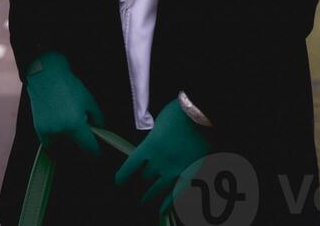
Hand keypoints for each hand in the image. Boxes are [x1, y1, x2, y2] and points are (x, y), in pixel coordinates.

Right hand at [25, 51, 104, 160]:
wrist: (46, 75)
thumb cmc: (69, 86)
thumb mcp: (90, 100)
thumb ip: (98, 119)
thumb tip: (99, 131)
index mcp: (75, 125)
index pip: (89, 148)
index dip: (96, 153)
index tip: (99, 153)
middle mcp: (60, 133)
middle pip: (75, 150)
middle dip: (82, 146)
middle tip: (86, 138)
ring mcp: (48, 133)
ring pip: (62, 149)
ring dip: (69, 146)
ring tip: (73, 132)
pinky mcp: (39, 131)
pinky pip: (51, 145)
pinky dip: (57, 142)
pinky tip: (62, 131)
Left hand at [114, 98, 213, 216]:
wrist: (201, 112)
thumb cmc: (179, 111)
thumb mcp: (159, 122)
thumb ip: (153, 138)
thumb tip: (150, 145)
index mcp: (149, 146)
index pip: (130, 166)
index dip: (123, 176)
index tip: (119, 181)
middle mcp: (159, 161)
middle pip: (145, 177)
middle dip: (142, 179)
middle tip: (140, 182)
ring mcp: (175, 169)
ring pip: (158, 188)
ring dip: (150, 195)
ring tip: (144, 201)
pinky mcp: (189, 173)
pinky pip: (178, 192)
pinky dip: (169, 201)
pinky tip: (163, 208)